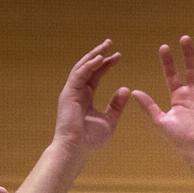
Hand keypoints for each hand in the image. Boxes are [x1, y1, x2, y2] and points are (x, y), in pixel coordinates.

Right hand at [53, 40, 129, 157]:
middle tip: (110, 43)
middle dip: (98, 54)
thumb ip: (116, 105)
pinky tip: (100, 59)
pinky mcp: (68, 94)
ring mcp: (71, 91)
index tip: (118, 56)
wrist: (76, 149)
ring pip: (82, 68)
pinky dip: (89, 66)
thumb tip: (125, 89)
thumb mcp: (109, 119)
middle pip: (88, 67)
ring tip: (106, 46)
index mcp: (85, 96)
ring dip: (94, 55)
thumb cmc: (90, 139)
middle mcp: (76, 91)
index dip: (106, 65)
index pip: (96, 75)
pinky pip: (79, 75)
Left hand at [132, 36, 193, 163]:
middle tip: (184, 38)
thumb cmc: (181, 140)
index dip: (168, 61)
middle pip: (190, 68)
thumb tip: (133, 92)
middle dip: (187, 53)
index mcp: (178, 98)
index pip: (172, 74)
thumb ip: (148, 106)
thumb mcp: (160, 121)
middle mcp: (193, 94)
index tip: (164, 47)